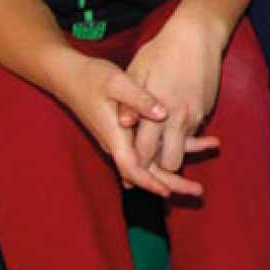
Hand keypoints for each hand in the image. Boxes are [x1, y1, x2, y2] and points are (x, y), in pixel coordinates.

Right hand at [56, 53, 205, 197]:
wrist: (70, 76)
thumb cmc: (93, 78)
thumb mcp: (118, 83)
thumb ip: (139, 99)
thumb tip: (162, 114)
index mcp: (115, 135)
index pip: (132, 168)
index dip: (150, 182)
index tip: (169, 193)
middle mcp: (117, 143)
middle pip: (144, 173)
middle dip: (171, 184)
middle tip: (199, 191)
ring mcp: (120, 140)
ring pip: (149, 163)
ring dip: (174, 172)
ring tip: (199, 178)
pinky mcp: (124, 134)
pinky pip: (148, 151)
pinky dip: (169, 152)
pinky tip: (191, 148)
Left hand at [125, 8, 224, 179]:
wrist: (198, 36)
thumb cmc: (161, 52)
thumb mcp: (137, 74)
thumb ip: (130, 103)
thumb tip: (124, 126)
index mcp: (158, 113)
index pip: (145, 154)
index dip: (136, 165)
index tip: (128, 167)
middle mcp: (180, 119)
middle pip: (171, 162)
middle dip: (160, 167)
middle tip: (148, 162)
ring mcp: (196, 116)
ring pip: (185, 149)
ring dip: (173, 150)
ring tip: (161, 145)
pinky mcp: (206, 110)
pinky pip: (193, 132)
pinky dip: (183, 133)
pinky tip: (174, 121)